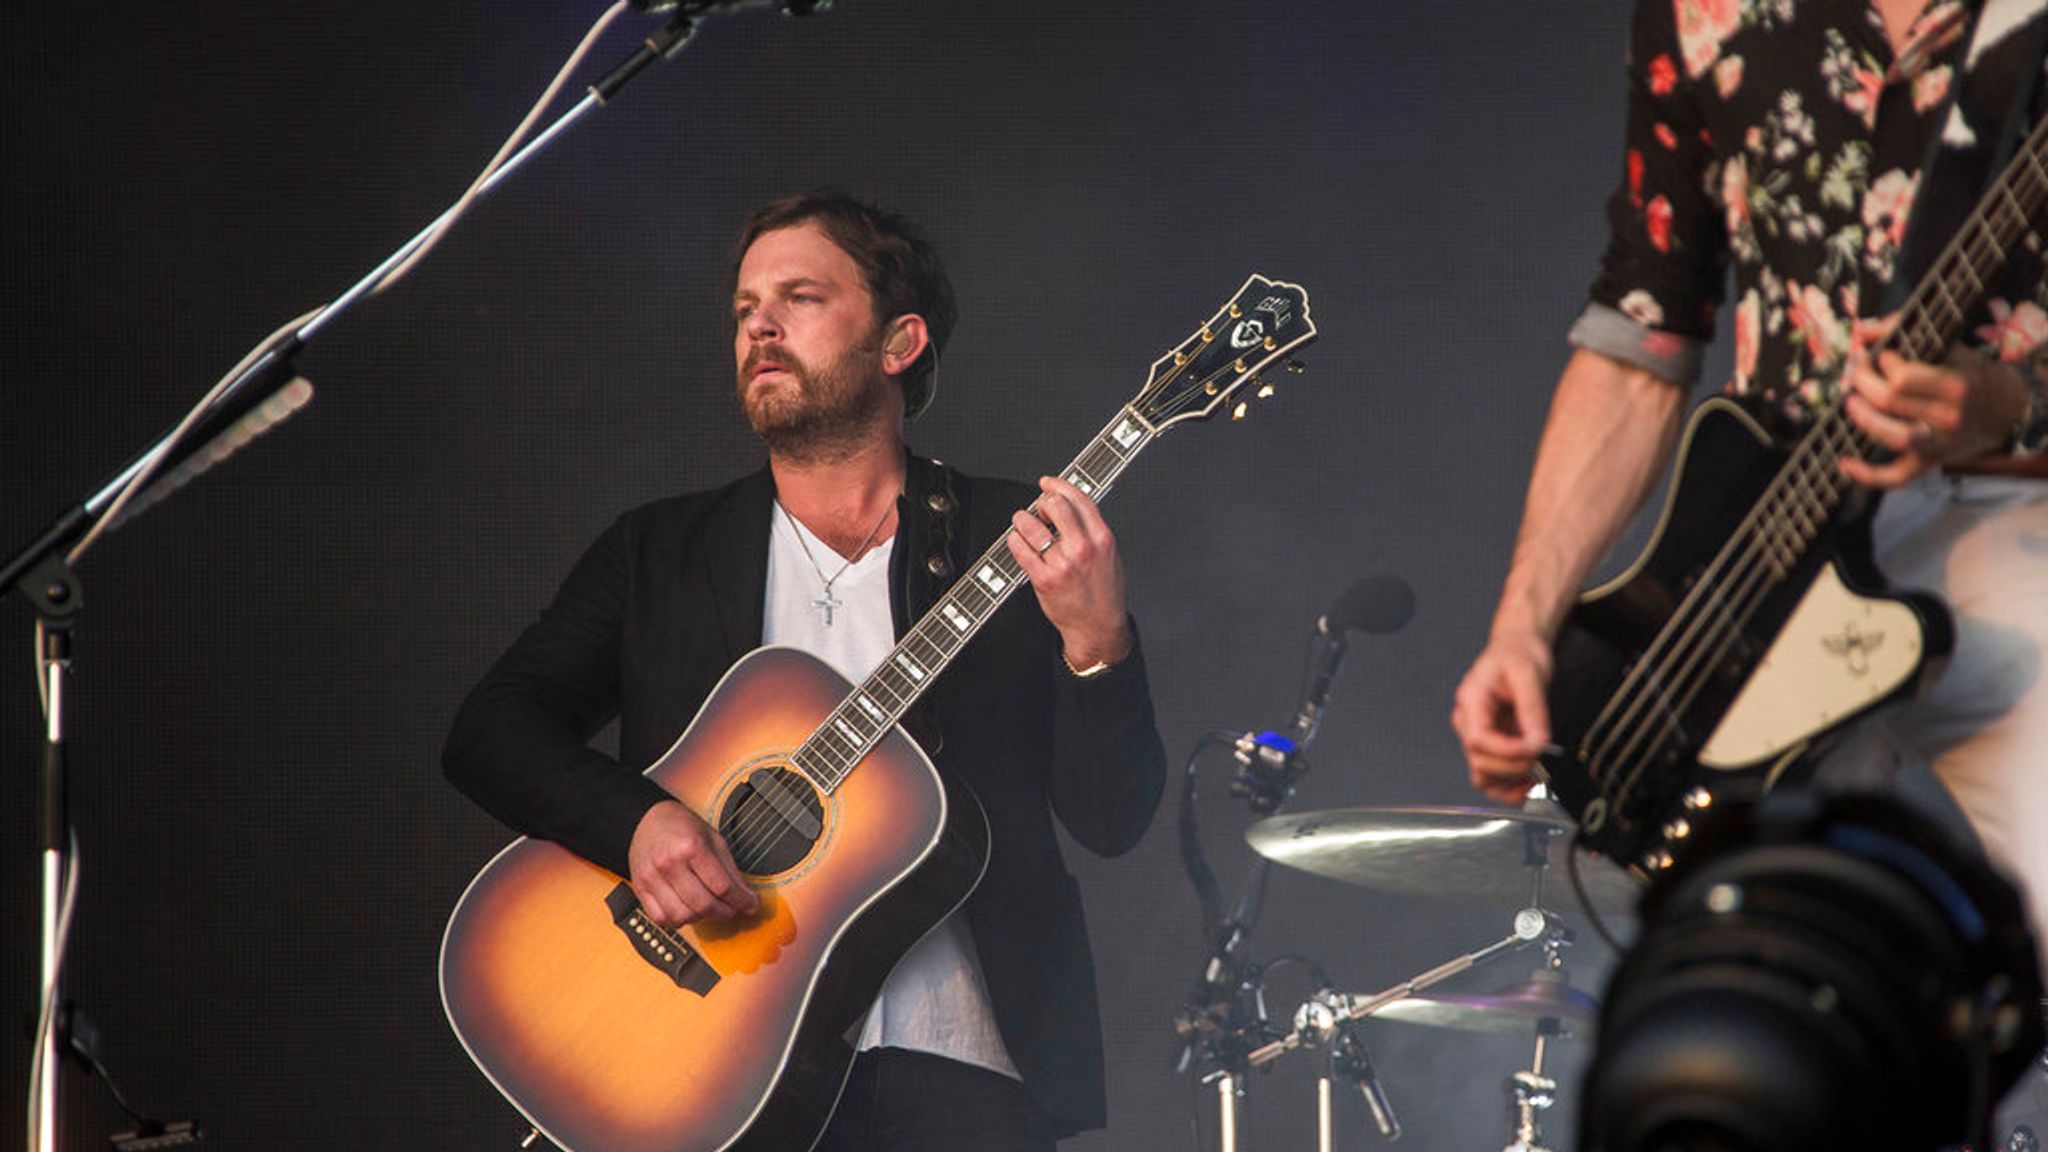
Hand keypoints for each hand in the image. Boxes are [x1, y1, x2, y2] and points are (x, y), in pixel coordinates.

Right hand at [627, 799, 758, 927]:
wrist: (648, 819)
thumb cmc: (683, 827)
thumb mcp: (715, 840)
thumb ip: (731, 871)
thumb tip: (747, 899)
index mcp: (691, 847)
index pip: (722, 886)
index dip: (740, 901)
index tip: (750, 906)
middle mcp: (669, 863)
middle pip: (703, 904)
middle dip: (724, 913)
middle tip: (732, 910)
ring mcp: (651, 877)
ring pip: (682, 916)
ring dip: (701, 918)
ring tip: (709, 908)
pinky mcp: (639, 888)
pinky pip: (660, 918)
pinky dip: (677, 921)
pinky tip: (686, 910)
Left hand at [1007, 475, 1132, 667]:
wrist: (1098, 626)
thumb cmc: (1104, 592)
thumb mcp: (1110, 554)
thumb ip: (1093, 529)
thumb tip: (1070, 505)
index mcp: (1102, 538)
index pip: (1078, 498)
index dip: (1058, 485)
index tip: (1047, 483)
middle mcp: (1082, 548)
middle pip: (1054, 505)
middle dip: (1041, 502)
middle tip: (1038, 510)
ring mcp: (1062, 564)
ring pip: (1031, 525)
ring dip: (1022, 520)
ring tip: (1023, 525)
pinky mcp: (1043, 579)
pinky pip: (1019, 548)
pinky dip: (1014, 540)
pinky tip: (1018, 542)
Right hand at [1450, 628, 1554, 805]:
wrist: (1517, 648)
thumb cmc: (1517, 655)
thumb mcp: (1529, 674)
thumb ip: (1532, 710)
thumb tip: (1537, 743)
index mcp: (1472, 701)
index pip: (1478, 739)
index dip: (1506, 751)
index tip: (1534, 748)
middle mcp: (1468, 721)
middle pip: (1481, 761)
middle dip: (1514, 765)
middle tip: (1542, 753)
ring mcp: (1476, 736)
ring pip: (1483, 776)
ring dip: (1509, 781)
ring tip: (1535, 773)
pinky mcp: (1489, 745)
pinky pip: (1489, 777)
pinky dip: (1506, 787)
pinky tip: (1526, 783)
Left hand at [1840, 323, 2026, 487]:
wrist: (2006, 409)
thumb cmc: (1969, 373)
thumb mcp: (1949, 348)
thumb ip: (1904, 332)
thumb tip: (1860, 329)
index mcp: (1958, 385)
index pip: (1903, 378)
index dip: (1882, 363)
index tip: (1880, 354)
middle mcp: (1951, 418)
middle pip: (1890, 402)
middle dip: (1861, 382)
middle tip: (1855, 371)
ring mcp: (1940, 444)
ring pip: (1892, 437)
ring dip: (1862, 418)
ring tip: (1851, 401)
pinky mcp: (1929, 463)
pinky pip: (1896, 477)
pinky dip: (1867, 475)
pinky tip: (1845, 462)